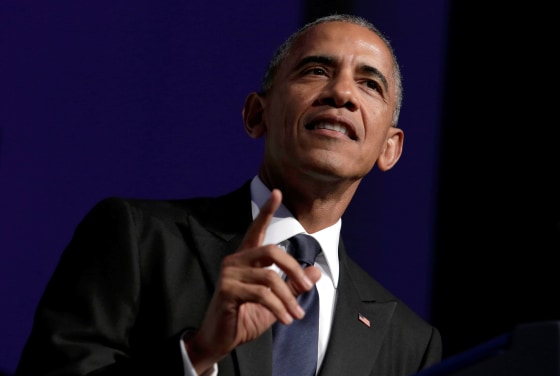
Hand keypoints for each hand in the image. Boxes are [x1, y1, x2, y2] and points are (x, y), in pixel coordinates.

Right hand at [185, 189, 320, 373]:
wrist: (220, 340)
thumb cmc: (244, 318)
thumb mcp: (276, 301)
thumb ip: (293, 285)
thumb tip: (316, 272)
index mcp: (246, 259)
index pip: (256, 230)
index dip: (266, 211)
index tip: (277, 192)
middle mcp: (235, 261)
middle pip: (271, 251)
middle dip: (293, 268)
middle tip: (308, 288)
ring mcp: (229, 275)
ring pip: (269, 277)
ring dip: (288, 298)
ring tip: (297, 315)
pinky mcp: (227, 291)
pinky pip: (261, 295)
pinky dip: (278, 307)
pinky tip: (286, 319)